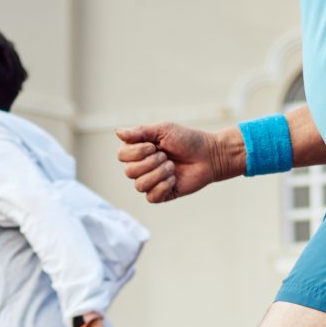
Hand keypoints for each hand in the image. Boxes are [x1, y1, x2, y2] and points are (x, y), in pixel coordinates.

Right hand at [115, 123, 239, 203]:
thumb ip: (140, 132)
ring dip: (158, 174)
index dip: (136, 152)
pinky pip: (151, 197)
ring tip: (172, 167)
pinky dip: (163, 187)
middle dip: (150, 163)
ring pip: (139, 186)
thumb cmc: (187, 140)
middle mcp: (142, 167)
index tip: (154, 146)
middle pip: (129, 172)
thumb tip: (117, 132)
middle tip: (166, 156)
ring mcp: (152, 182)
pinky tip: (174, 179)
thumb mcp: (163, 130)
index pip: (121, 156)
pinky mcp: (162, 195)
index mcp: (139, 151)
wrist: (208, 155)